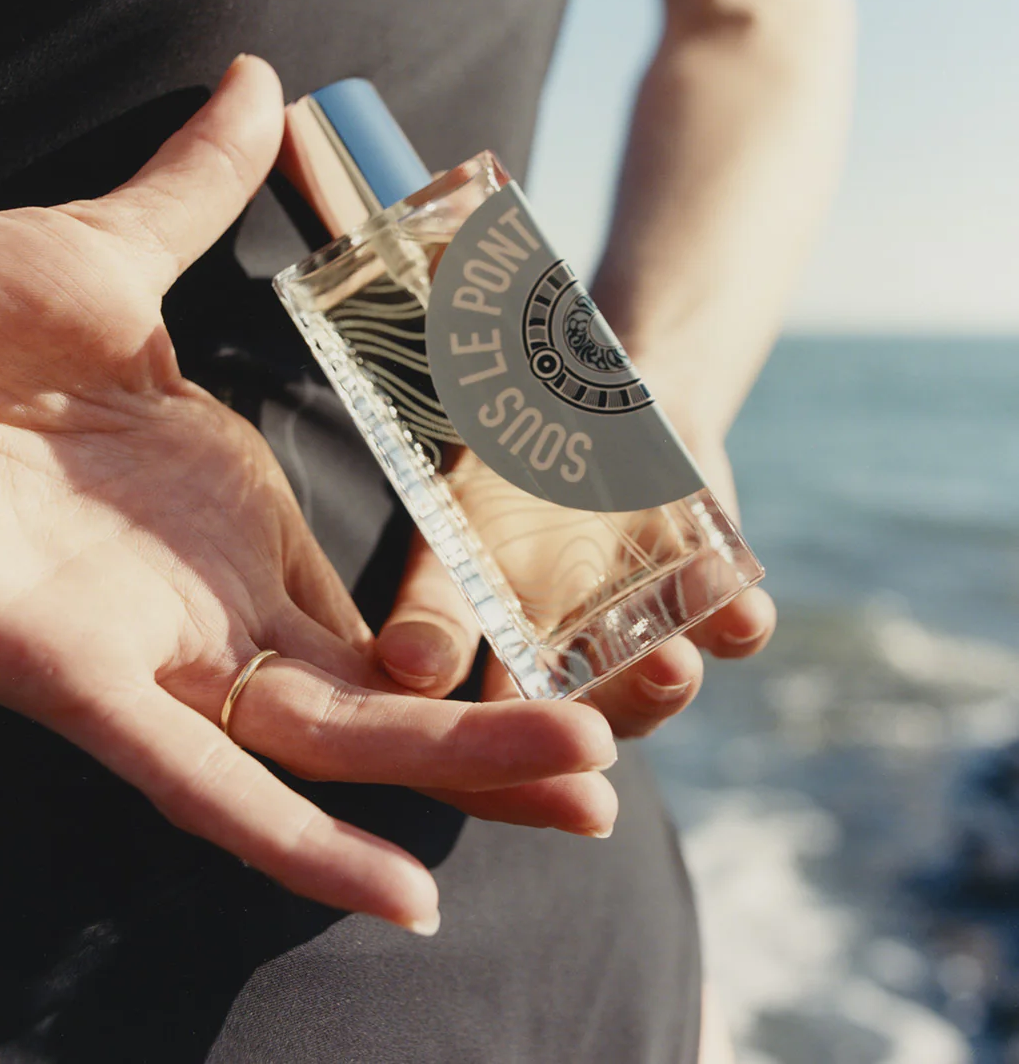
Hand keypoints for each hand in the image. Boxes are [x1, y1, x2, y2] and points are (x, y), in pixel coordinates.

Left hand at [0, 57, 617, 935]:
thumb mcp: (112, 252)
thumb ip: (201, 189)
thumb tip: (263, 82)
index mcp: (231, 515)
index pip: (383, 601)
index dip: (482, 630)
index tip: (590, 630)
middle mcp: (208, 601)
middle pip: (382, 697)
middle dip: (502, 729)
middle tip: (621, 756)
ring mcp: (151, 649)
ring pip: (326, 745)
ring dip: (454, 775)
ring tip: (587, 791)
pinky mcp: (77, 683)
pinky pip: (203, 787)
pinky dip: (298, 846)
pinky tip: (402, 894)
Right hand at [374, 433, 774, 738]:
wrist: (591, 401)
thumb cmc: (508, 466)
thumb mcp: (459, 522)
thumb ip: (439, 601)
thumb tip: (408, 669)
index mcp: (496, 650)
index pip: (490, 723)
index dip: (497, 750)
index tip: (499, 743)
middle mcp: (570, 660)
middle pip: (584, 722)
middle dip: (588, 721)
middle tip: (593, 732)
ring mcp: (641, 635)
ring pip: (656, 689)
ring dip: (664, 684)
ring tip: (670, 663)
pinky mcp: (706, 600)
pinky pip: (730, 631)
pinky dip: (737, 625)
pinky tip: (744, 611)